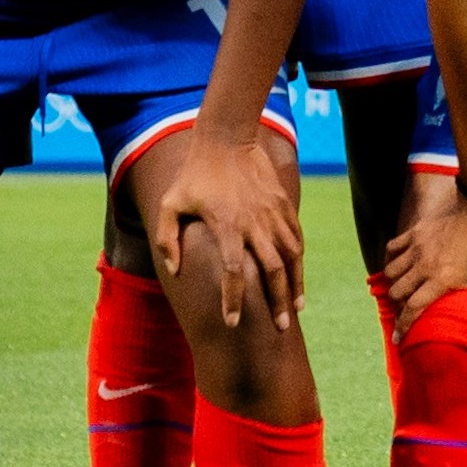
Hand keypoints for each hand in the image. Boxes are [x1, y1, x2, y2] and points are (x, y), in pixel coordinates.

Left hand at [153, 131, 304, 329]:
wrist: (227, 139)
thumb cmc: (195, 174)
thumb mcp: (170, 203)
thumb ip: (168, 238)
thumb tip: (174, 271)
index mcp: (226, 226)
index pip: (233, 272)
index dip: (233, 299)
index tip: (233, 322)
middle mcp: (254, 223)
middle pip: (272, 270)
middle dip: (277, 302)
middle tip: (279, 327)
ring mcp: (273, 214)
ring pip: (291, 257)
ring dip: (294, 286)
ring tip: (296, 310)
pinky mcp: (284, 205)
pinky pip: (296, 238)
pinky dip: (299, 261)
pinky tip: (298, 277)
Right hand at [381, 170, 466, 338]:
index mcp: (440, 279)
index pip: (413, 309)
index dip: (403, 326)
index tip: (398, 338)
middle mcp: (423, 266)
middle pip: (397, 292)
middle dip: (398, 305)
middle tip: (403, 311)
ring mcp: (416, 248)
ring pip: (391, 272)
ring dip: (393, 283)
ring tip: (399, 290)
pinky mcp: (414, 233)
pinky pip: (391, 248)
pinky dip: (389, 259)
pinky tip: (395, 265)